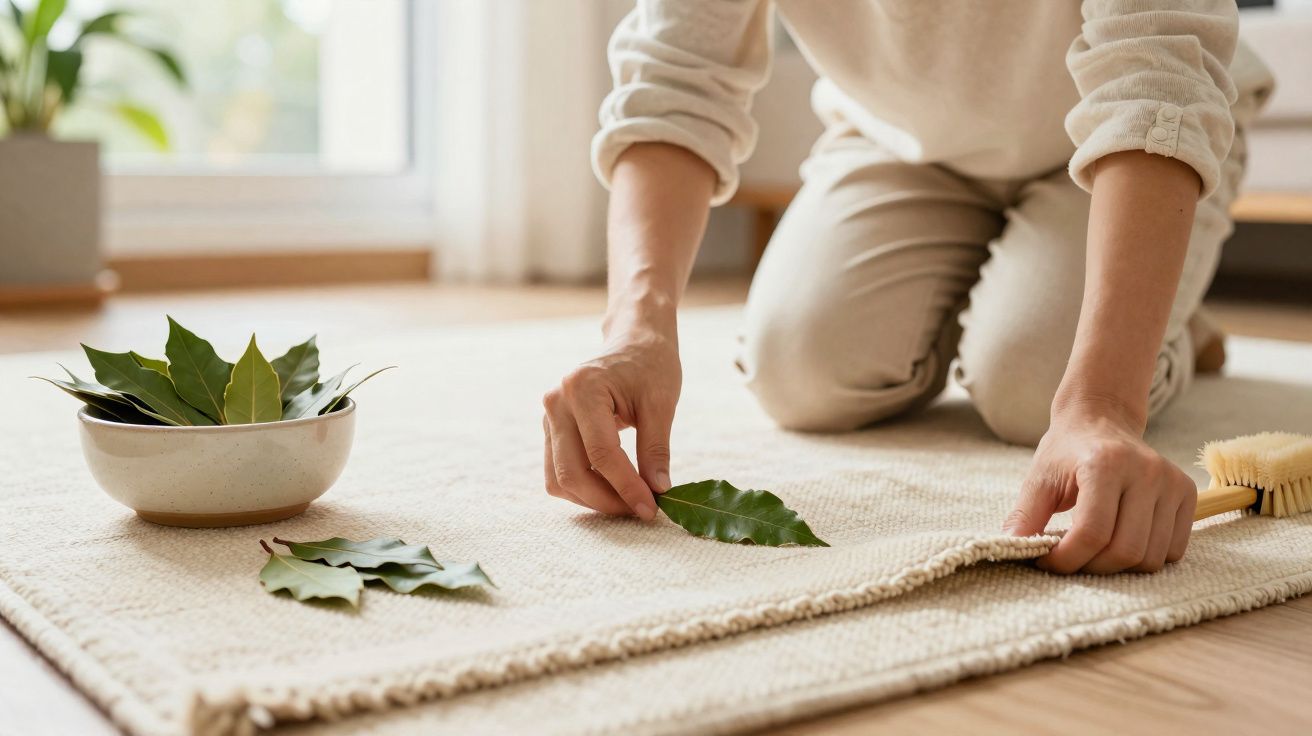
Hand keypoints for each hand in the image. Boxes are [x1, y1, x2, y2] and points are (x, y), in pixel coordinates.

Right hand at [542, 326, 680, 519]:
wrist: (634, 341)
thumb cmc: (651, 365)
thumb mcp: (661, 403)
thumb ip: (656, 449)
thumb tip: (658, 491)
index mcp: (582, 388)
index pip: (602, 454)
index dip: (627, 487)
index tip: (652, 508)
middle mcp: (556, 402)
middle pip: (571, 472)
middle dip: (607, 500)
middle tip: (641, 510)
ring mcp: (549, 416)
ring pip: (559, 479)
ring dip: (593, 499)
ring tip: (629, 502)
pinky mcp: (551, 429)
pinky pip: (559, 470)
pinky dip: (584, 488)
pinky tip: (614, 489)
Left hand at [1004, 408, 1196, 573]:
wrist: (1101, 420)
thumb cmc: (1067, 452)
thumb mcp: (1039, 478)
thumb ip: (1026, 514)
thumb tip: (1011, 546)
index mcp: (1105, 464)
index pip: (1092, 533)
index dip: (1067, 558)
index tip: (1047, 561)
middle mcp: (1146, 472)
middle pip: (1125, 551)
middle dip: (1092, 567)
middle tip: (1070, 560)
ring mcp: (1172, 483)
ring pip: (1152, 557)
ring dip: (1119, 567)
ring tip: (1094, 551)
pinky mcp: (1187, 494)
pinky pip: (1173, 551)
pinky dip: (1145, 557)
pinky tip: (1121, 541)